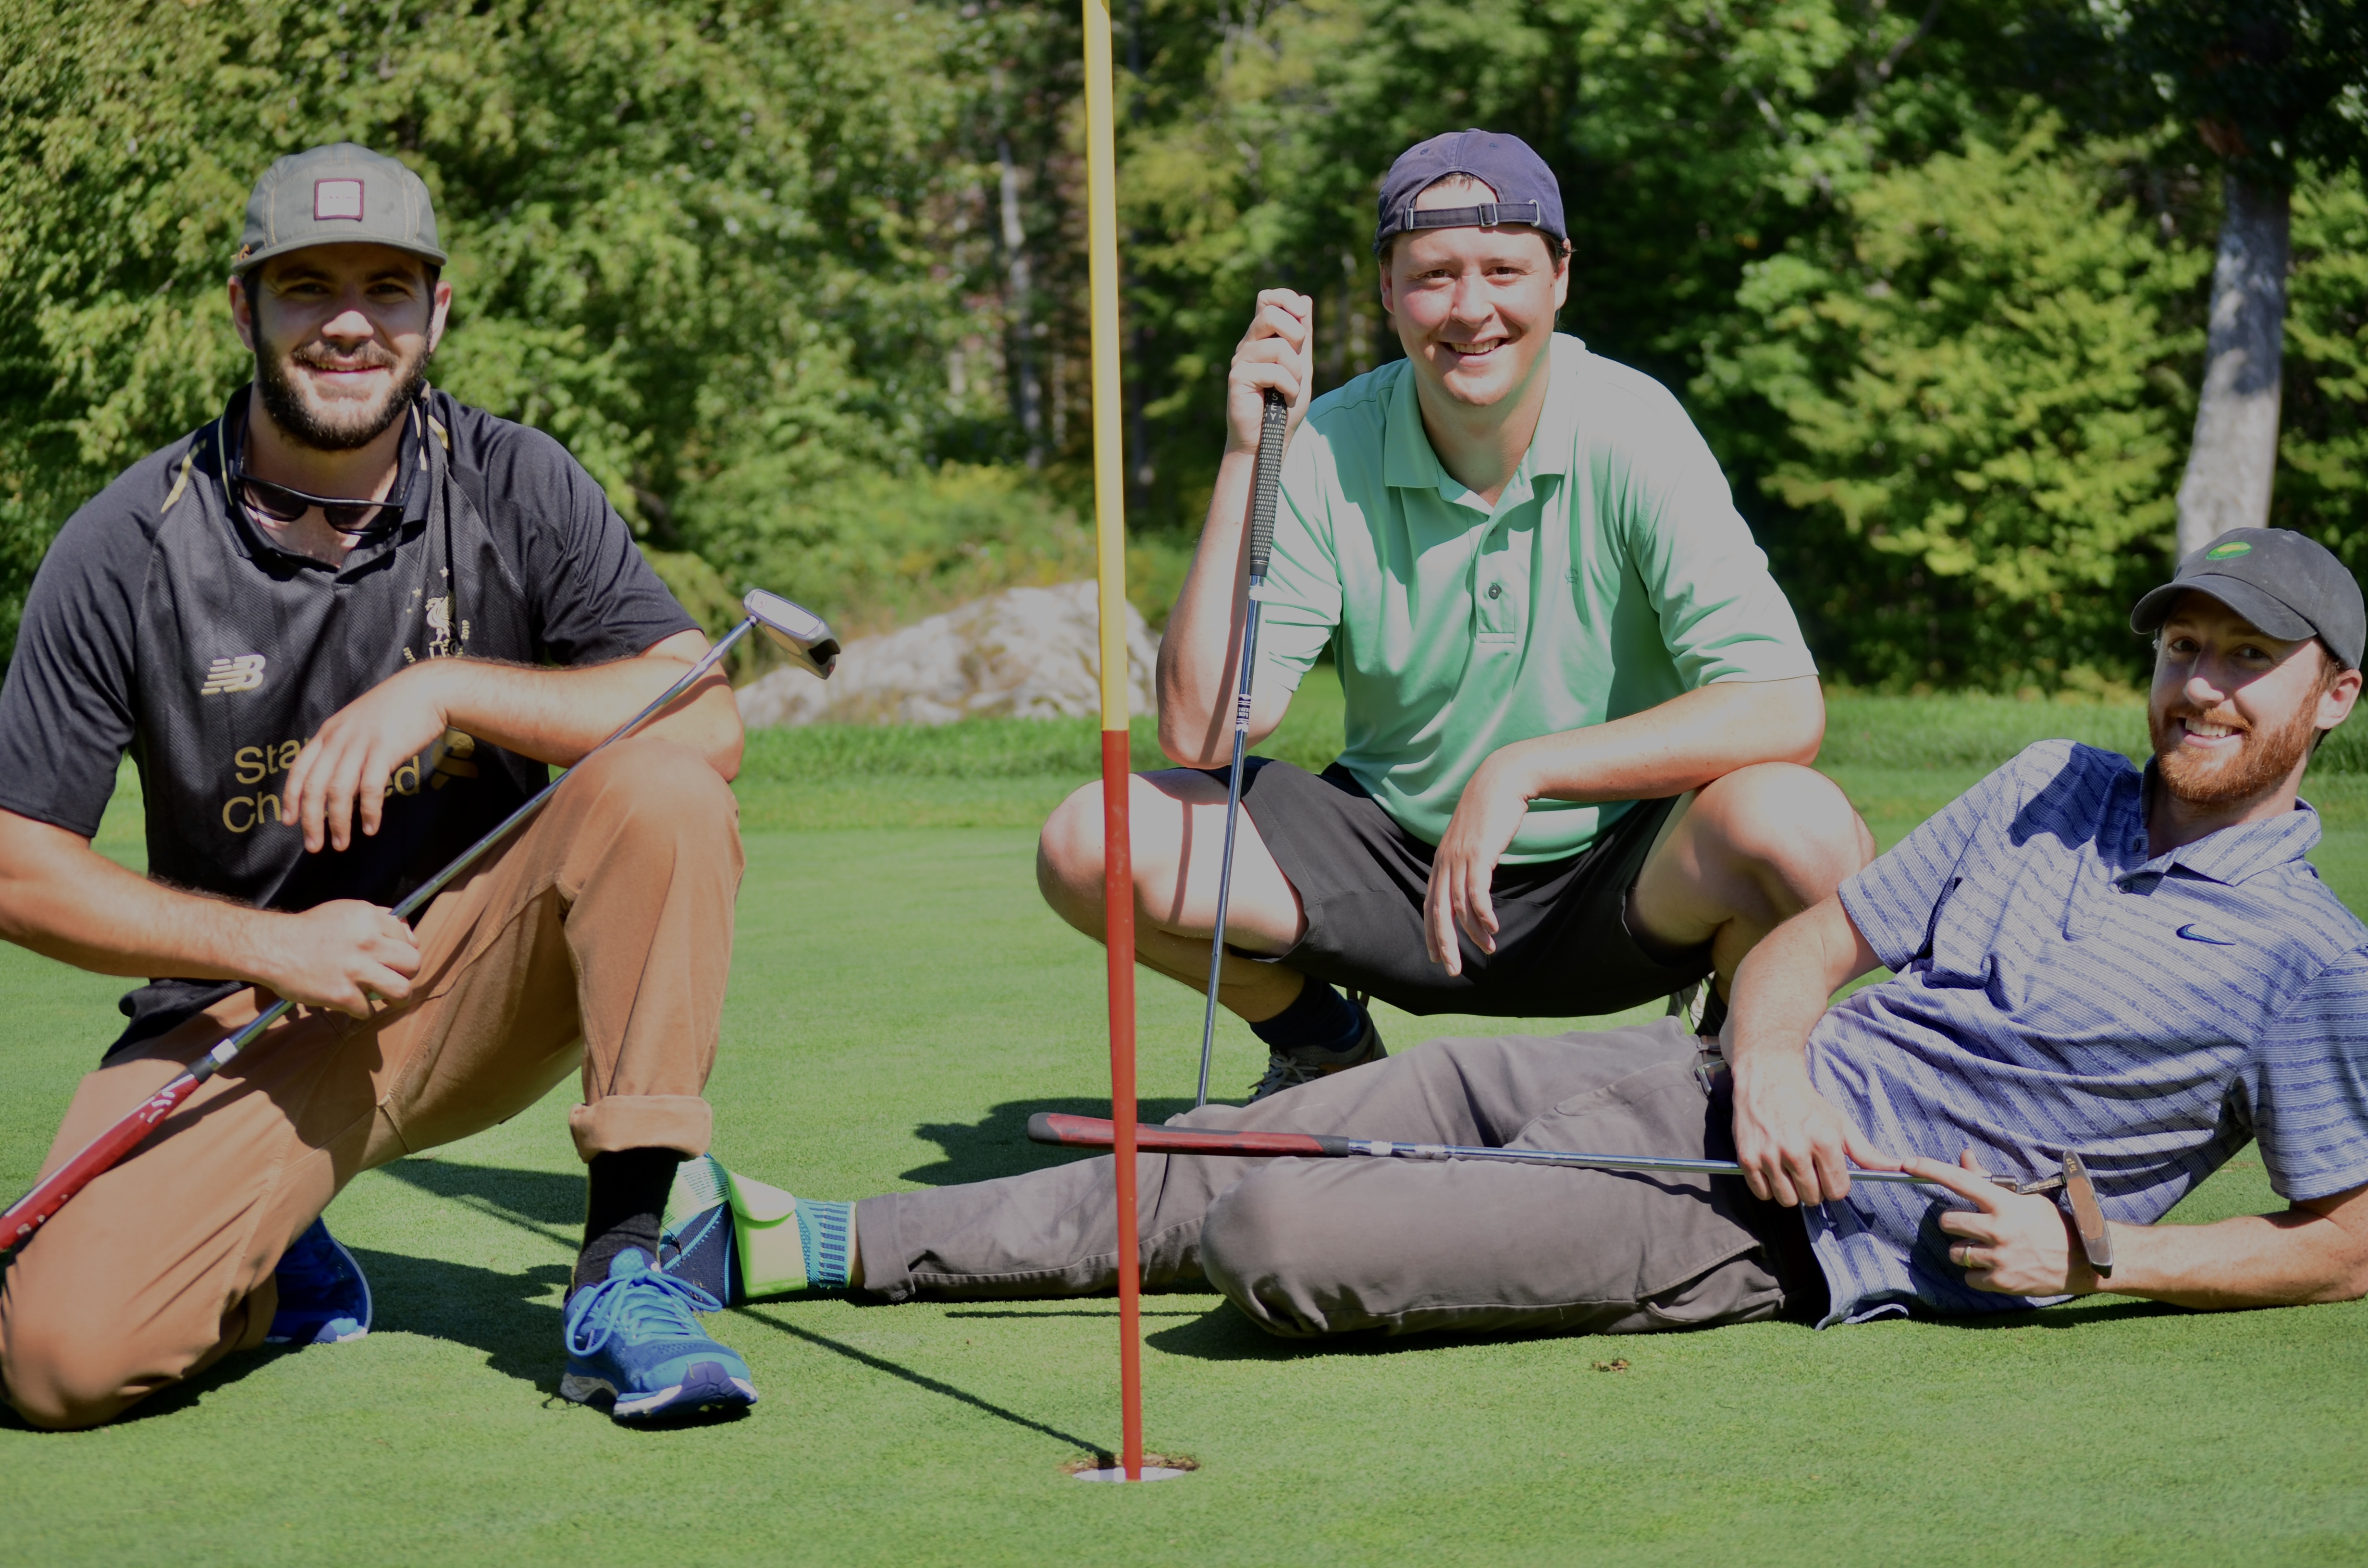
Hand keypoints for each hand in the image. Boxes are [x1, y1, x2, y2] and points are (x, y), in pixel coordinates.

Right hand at [249, 899, 421, 1018]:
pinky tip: (350, 1002)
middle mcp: (369, 942)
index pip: (410, 940)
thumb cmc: (311, 929)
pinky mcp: (342, 994)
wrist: (273, 946)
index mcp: (371, 918)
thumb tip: (407, 932)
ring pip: (401, 991)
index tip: (394, 959)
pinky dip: (360, 1010)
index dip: (405, 951)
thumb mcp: (347, 910)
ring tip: (387, 999)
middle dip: (407, 974)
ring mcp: (356, 970)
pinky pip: (369, 1010)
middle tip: (394, 978)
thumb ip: (378, 918)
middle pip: (413, 964)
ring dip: (396, 998)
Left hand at [283, 662, 458, 852]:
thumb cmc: (396, 708)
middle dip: (311, 821)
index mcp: (329, 733)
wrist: (426, 690)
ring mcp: (361, 744)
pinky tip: (371, 828)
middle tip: (314, 846)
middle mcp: (339, 739)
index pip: (299, 769)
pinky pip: (371, 788)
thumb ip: (345, 747)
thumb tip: (340, 779)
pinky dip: (368, 811)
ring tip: (341, 843)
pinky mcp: (385, 750)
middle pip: (315, 787)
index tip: (289, 822)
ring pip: (339, 792)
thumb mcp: (358, 723)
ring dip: (338, 822)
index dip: (291, 798)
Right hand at [1226, 290, 1312, 454]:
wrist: (1268, 441)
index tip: (1302, 313)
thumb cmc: (1284, 406)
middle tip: (1297, 356)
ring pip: (1278, 346)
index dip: (1286, 298)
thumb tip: (1305, 300)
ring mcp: (1240, 360)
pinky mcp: (1237, 377)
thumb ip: (1303, 336)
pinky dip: (1289, 386)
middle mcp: (1248, 344)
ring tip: (1290, 388)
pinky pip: (1274, 370)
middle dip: (1295, 332)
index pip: (1267, 299)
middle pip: (1270, 312)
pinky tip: (1284, 398)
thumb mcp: (1301, 366)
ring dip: (1296, 371)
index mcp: (1262, 338)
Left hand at [1423, 753, 1533, 975]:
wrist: (1502, 780)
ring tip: (1488, 949)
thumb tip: (1474, 883)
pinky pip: (1477, 892)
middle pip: (1438, 912)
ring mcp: (1460, 858)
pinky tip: (1492, 927)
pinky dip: (1482, 914)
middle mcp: (1446, 862)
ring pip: (1459, 906)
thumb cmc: (1491, 812)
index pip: (1430, 904)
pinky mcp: (1479, 854)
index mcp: (1442, 861)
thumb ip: (1470, 861)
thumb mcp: (1475, 840)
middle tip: (1452, 970)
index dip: (1431, 933)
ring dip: (1474, 932)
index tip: (1437, 957)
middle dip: (1444, 944)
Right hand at [1731, 1060, 1897, 1205]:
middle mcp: (1796, 1151)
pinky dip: (1768, 1188)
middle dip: (1813, 1188)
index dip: (1834, 1185)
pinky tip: (1772, 1169)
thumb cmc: (1808, 1104)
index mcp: (1824, 1142)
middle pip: (1812, 1198)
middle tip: (1808, 1169)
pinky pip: (1762, 1194)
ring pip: (1787, 1200)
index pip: (1837, 1191)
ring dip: (1791, 1191)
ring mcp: (1769, 1156)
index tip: (1827, 1173)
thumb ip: (1867, 1153)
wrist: (1768, 1080)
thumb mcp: (1841, 1124)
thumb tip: (1897, 1168)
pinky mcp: (1747, 1159)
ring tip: (1789, 1170)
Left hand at [1915, 1151, 2098, 1296]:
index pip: (1960, 1180)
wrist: (2081, 1260)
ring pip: (1955, 1251)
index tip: (1908, 1164)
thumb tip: (1964, 1156)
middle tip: (1972, 1226)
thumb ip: (1989, 1181)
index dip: (1931, 1169)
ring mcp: (1999, 1257)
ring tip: (1988, 1248)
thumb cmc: (2051, 1224)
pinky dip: (1976, 1273)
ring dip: (1965, 1249)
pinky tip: (1995, 1266)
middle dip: (1953, 1223)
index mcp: (2004, 1204)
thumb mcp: (2024, 1198)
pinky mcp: (2001, 1281)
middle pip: (1947, 1222)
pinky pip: (1968, 1277)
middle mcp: (1998, 1229)